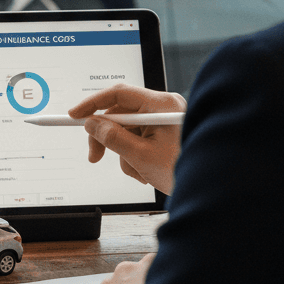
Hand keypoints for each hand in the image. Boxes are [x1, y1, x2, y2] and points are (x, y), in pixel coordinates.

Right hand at [70, 82, 185, 195]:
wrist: (208, 190)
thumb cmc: (183, 171)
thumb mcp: (140, 156)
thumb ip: (112, 137)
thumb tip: (92, 124)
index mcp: (162, 105)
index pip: (119, 93)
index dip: (93, 104)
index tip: (75, 115)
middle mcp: (164, 108)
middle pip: (120, 114)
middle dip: (107, 138)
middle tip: (94, 156)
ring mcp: (164, 120)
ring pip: (127, 131)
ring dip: (124, 154)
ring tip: (138, 172)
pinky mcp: (163, 133)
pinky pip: (138, 139)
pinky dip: (135, 157)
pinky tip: (146, 172)